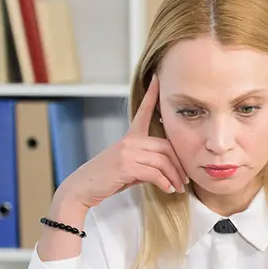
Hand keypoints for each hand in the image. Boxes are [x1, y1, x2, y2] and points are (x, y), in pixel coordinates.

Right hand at [58, 74, 187, 209]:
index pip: (143, 112)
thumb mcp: (127, 165)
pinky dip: (164, 183)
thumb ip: (145, 161)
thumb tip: (166, 168)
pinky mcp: (125, 166)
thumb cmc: (106, 178)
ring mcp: (126, 152)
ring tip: (179, 187)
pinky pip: (154, 173)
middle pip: (165, 146)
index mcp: (129, 137)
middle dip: (179, 164)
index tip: (158, 79)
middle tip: (185, 179)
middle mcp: (129, 141)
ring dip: (174, 176)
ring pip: (162, 161)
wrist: (82, 188)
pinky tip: (168, 189)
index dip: (152, 95)